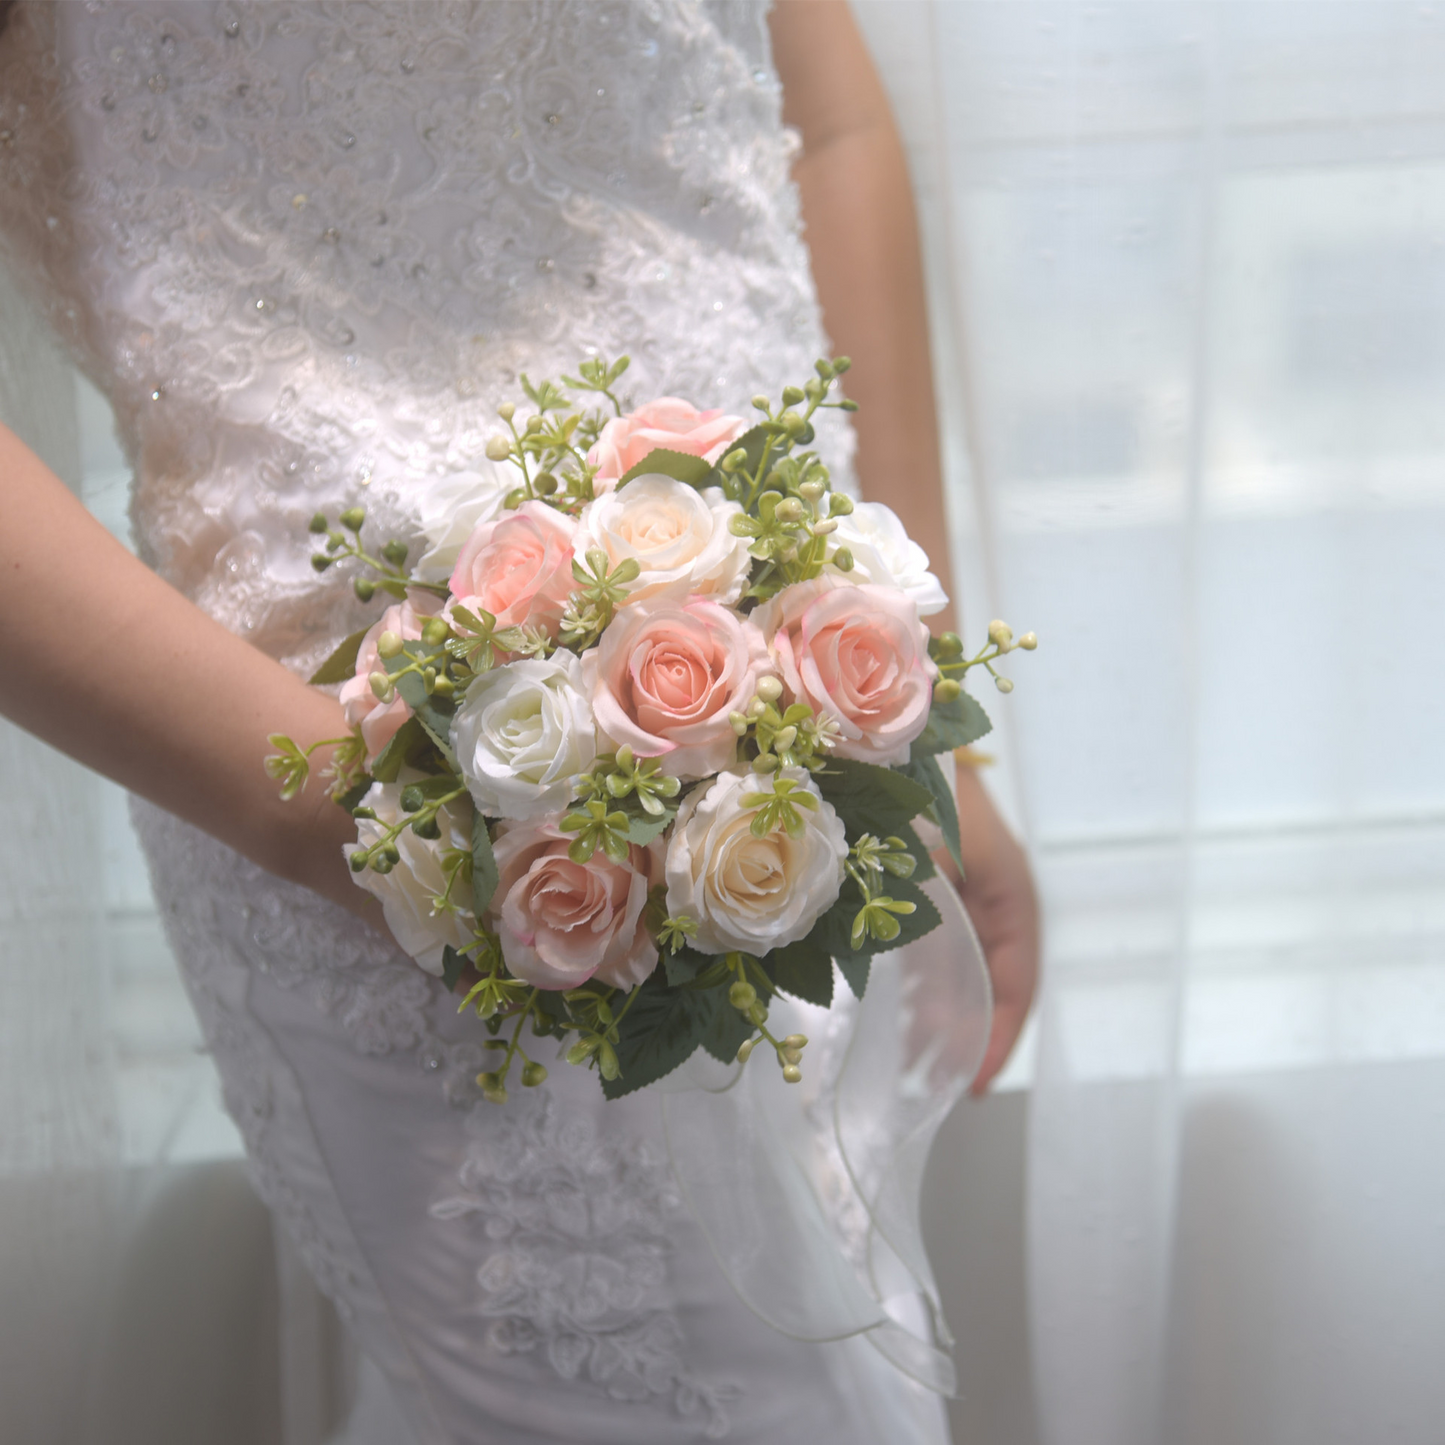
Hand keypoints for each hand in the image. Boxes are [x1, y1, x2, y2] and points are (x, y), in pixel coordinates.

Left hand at [934, 761, 1038, 1094]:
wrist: (911, 730)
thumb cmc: (922, 783)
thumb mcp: (927, 847)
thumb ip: (918, 906)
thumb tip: (901, 979)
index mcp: (1010, 895)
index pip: (1016, 983)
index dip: (998, 1037)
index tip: (971, 1084)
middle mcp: (996, 899)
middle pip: (994, 985)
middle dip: (972, 1037)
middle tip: (941, 1088)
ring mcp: (968, 892)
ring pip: (967, 969)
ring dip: (949, 1016)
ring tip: (918, 1067)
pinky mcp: (937, 885)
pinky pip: (941, 948)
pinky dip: (927, 985)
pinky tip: (898, 1011)